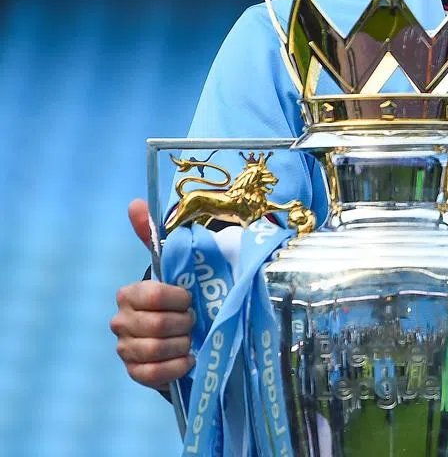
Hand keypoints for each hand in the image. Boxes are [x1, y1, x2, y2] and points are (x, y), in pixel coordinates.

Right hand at [109, 199, 195, 388]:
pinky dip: (174, 367)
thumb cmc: (181, 294)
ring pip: (154, 350)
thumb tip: (134, 203)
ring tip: (192, 338)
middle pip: (154, 326)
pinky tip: (188, 359)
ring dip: (181, 344)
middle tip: (195, 319)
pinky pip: (150, 374)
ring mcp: (126, 348)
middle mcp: (121, 321)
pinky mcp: (135, 372)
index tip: (190, 298)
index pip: (150, 295)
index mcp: (129, 293)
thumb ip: (154, 234)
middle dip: (183, 323)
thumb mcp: (174, 263)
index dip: (177, 298)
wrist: (186, 329)